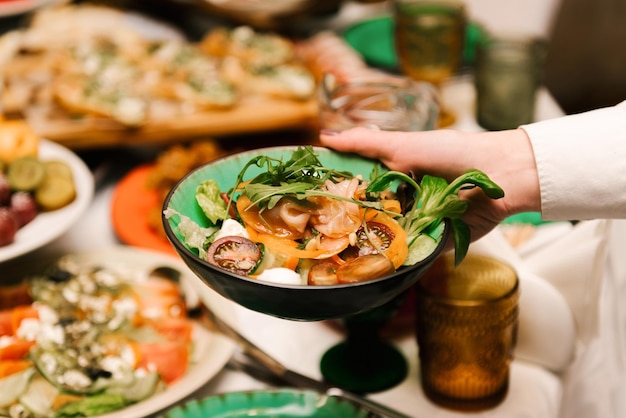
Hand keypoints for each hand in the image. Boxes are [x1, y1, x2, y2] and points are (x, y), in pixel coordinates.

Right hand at [320, 127, 540, 244]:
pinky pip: (407, 256)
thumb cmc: (452, 152)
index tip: (305, 207)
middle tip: (313, 241)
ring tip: (332, 261)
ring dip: (365, 248)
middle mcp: (400, 202)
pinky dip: (392, 262)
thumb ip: (365, 143)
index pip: (356, 189)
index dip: (334, 197)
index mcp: (392, 177)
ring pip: (383, 240)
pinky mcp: (432, 244)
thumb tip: (324, 137)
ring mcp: (415, 224)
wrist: (501, 176)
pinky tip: (367, 272)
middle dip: (345, 229)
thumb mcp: (403, 145)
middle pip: (365, 218)